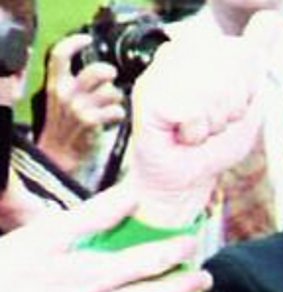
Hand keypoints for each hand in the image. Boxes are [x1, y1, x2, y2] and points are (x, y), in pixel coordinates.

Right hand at [36, 34, 125, 176]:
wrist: (58, 153)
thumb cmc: (64, 124)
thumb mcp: (60, 99)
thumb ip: (74, 82)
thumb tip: (100, 70)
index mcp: (56, 84)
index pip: (59, 55)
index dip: (74, 43)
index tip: (87, 39)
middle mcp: (66, 93)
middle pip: (95, 71)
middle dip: (109, 71)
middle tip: (111, 76)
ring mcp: (79, 107)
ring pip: (110, 91)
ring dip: (116, 97)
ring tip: (111, 105)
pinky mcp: (91, 122)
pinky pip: (116, 110)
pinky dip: (119, 114)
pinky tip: (112, 118)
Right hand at [126, 13, 279, 227]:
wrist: (190, 178)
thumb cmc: (216, 141)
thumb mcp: (250, 98)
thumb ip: (258, 56)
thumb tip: (275, 17)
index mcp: (202, 48)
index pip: (247, 53)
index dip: (247, 91)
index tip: (229, 108)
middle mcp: (177, 52)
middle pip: (231, 68)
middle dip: (231, 107)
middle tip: (212, 122)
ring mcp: (159, 71)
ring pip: (212, 88)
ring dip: (214, 121)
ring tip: (198, 129)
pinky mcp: (146, 94)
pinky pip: (191, 109)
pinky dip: (196, 131)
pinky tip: (182, 135)